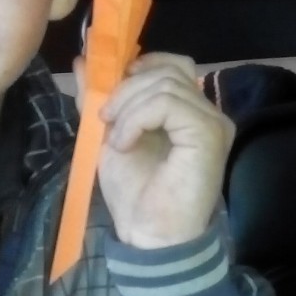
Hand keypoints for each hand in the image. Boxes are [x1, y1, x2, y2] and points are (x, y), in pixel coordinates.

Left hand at [94, 53, 233, 249]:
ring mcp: (213, 121)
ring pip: (165, 84)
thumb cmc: (135, 194)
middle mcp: (208, 112)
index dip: (141, 68)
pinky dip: (136, 118)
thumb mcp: (109, 136)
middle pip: (168, 70)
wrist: (150, 236)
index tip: (111, 95)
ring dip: (128, 108)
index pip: (174, 65)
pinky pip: (167, 103)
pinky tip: (125, 143)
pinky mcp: (208, 133)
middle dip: (126, 89)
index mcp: (190, 112)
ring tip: (116, 139)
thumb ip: (101, 99)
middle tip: (105, 120)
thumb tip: (83, 59)